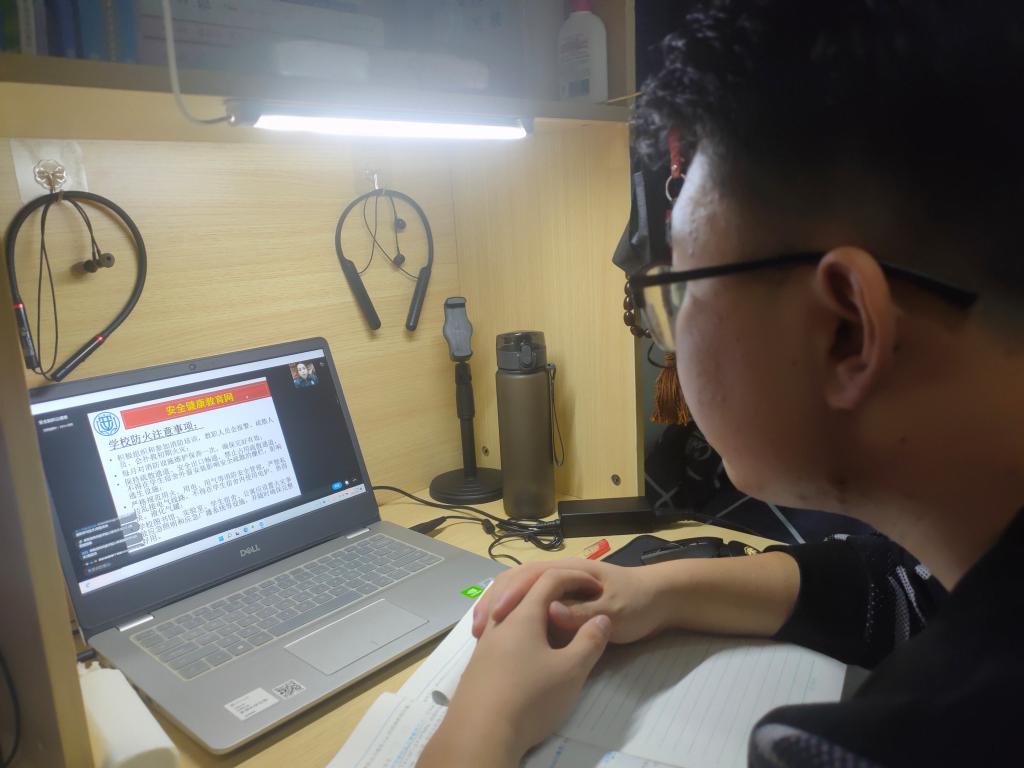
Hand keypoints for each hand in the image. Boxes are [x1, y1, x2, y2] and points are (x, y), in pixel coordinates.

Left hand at [417, 569, 610, 767]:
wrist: (480, 734)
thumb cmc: (530, 698)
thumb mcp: (571, 671)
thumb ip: (589, 641)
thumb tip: (601, 619)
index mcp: (523, 614)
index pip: (550, 579)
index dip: (576, 578)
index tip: (596, 587)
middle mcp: (500, 621)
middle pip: (521, 585)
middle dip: (549, 583)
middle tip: (573, 590)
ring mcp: (484, 642)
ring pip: (506, 607)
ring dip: (529, 603)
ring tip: (549, 615)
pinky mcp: (478, 662)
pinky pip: (498, 627)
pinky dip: (516, 623)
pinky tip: (526, 645)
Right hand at [472, 558, 667, 644]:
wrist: (659, 601)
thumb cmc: (638, 603)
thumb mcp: (615, 611)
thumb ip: (582, 612)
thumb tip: (548, 611)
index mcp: (570, 570)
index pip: (531, 576)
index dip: (511, 595)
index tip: (495, 618)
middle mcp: (559, 573)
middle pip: (517, 579)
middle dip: (496, 600)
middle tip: (479, 628)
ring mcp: (559, 587)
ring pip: (519, 590)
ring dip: (499, 606)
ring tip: (481, 632)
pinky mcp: (561, 601)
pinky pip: (529, 604)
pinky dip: (511, 615)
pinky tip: (500, 635)